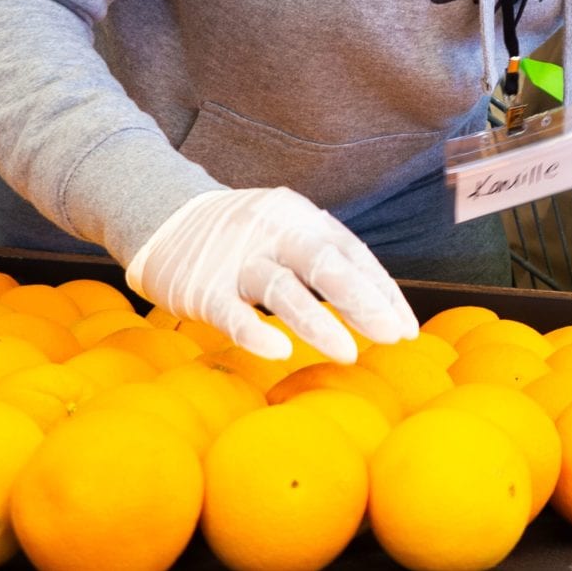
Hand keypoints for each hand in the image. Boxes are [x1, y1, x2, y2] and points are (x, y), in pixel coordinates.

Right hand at [125, 187, 417, 363]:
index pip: (352, 253)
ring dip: (317, 322)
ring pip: (282, 288)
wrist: (164, 217)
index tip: (406, 328)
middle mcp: (274, 232)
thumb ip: (326, 258)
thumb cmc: (244, 236)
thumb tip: (380, 304)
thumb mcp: (288, 230)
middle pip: (324, 262)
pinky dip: (255, 331)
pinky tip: (279, 351)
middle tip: (392, 335)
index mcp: (302, 218)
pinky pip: (231, 313)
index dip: (382, 291)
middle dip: (362, 300)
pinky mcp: (202, 287)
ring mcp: (237, 259)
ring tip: (348, 353)